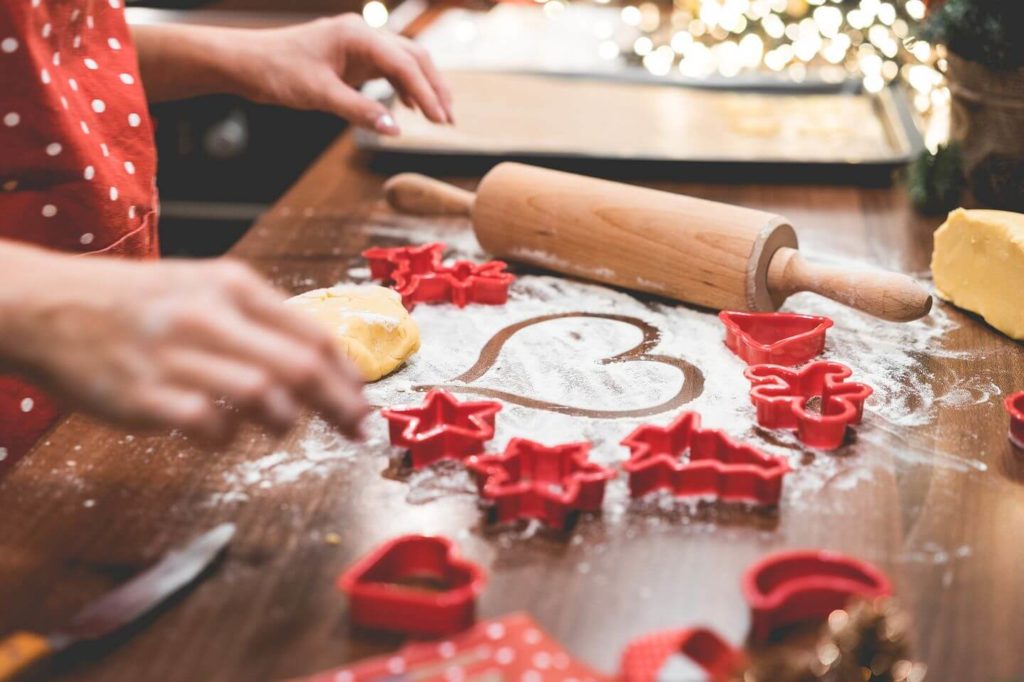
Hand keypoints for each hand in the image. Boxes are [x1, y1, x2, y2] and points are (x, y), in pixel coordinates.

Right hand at [0, 247, 368, 441]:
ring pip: (262, 394)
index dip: (350, 376)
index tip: (365, 401)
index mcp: (233, 286)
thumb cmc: (135, 302)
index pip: (314, 333)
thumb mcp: (203, 288)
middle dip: (340, 405)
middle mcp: (210, 316)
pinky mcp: (144, 394)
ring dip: (285, 421)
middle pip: (301, 367)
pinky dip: (227, 437)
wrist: (47, 305)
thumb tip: (320, 364)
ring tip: (281, 427)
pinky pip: (208, 425)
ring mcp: (176, 355)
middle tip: (356, 429)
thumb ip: (259, 320)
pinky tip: (222, 434)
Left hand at [232, 14, 452, 134]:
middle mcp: (362, 34)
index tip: (440, 120)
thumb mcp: (319, 96)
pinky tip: (411, 106)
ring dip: (424, 87)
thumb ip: (359, 112)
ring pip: (404, 61)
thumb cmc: (277, 72)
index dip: (427, 93)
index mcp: (357, 35)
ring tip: (439, 115)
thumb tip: (395, 130)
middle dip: (434, 87)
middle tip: (448, 119)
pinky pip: (388, 68)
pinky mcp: (352, 56)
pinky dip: (404, 86)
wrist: (247, 62)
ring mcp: (358, 43)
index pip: (404, 64)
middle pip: (414, 57)